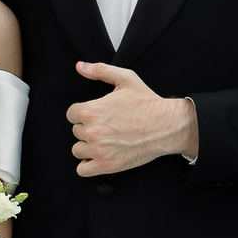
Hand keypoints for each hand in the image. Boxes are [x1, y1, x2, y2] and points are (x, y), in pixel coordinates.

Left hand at [67, 63, 198, 176]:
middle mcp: (91, 131)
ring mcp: (98, 150)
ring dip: (88, 147)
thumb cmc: (147, 103)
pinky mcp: (106, 165)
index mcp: (91, 111)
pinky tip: (100, 156)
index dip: (84, 114)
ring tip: (105, 141)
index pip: (71, 114)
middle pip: (75, 132)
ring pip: (78, 150)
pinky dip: (88, 165)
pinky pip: (83, 170)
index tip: (97, 116)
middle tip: (107, 127)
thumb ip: (100, 71)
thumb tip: (80, 67)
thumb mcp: (125, 79)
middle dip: (88, 129)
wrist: (167, 125)